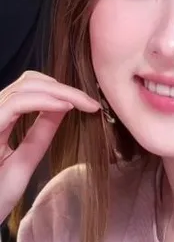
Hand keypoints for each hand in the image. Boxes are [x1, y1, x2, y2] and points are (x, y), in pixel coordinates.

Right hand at [0, 71, 99, 222]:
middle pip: (28, 81)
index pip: (27, 89)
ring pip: (24, 87)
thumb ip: (39, 133)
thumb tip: (63, 108)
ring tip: (83, 104)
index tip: (88, 103)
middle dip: (63, 87)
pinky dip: (44, 101)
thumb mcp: (23, 160)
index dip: (58, 89)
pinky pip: (15, 104)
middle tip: (90, 102)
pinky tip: (66, 107)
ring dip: (60, 92)